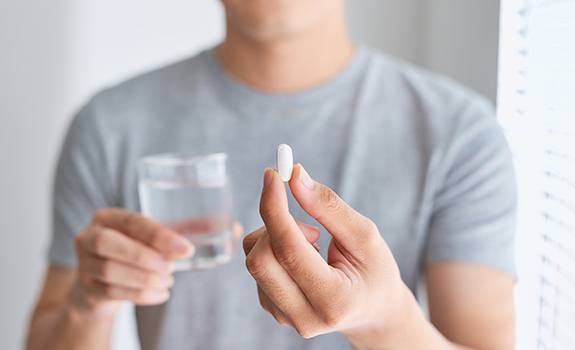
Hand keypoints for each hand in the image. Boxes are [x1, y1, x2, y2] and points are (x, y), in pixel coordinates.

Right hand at [70, 208, 194, 316]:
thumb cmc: (132, 253)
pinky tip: (161, 294)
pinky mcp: (86, 288)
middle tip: (171, 268)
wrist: (99, 285)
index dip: (160, 236)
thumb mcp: (149, 239)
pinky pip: (112, 292)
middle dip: (145, 256)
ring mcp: (84, 264)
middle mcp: (89, 236)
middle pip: (108, 243)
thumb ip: (181, 232)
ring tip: (168, 281)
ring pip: (110, 270)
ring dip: (145, 278)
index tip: (187, 250)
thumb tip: (228, 226)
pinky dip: (142, 295)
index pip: (133, 222)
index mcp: (108, 217)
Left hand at [243, 165, 411, 345]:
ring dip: (278, 237)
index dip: (275, 208)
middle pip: (260, 260)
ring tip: (315, 244)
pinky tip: (304, 259)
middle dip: (276, 224)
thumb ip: (329, 207)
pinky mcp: (273, 310)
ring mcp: (285, 318)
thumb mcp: (365, 236)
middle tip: (309, 222)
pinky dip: (275, 249)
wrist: (374, 312)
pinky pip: (257, 267)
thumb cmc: (375, 271)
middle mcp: (305, 317)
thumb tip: (295, 177)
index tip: (272, 175)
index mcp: (334, 300)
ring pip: (254, 261)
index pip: (289, 251)